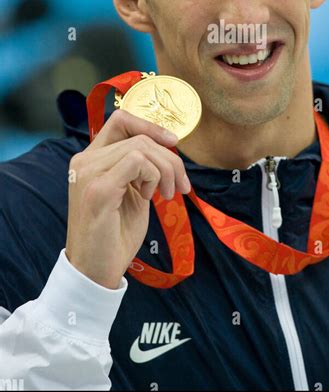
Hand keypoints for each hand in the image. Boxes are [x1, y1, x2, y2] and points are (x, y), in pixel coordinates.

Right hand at [65, 109, 189, 288]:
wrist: (96, 271)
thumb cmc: (115, 234)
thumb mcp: (132, 192)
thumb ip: (141, 168)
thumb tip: (169, 146)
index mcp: (90, 159)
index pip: (121, 120)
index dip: (150, 126)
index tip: (173, 143)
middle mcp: (84, 161)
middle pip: (139, 136)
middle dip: (169, 158)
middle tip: (180, 186)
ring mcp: (88, 173)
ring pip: (141, 147)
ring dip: (165, 170)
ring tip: (166, 195)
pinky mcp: (98, 190)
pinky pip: (137, 162)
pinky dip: (154, 177)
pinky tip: (150, 197)